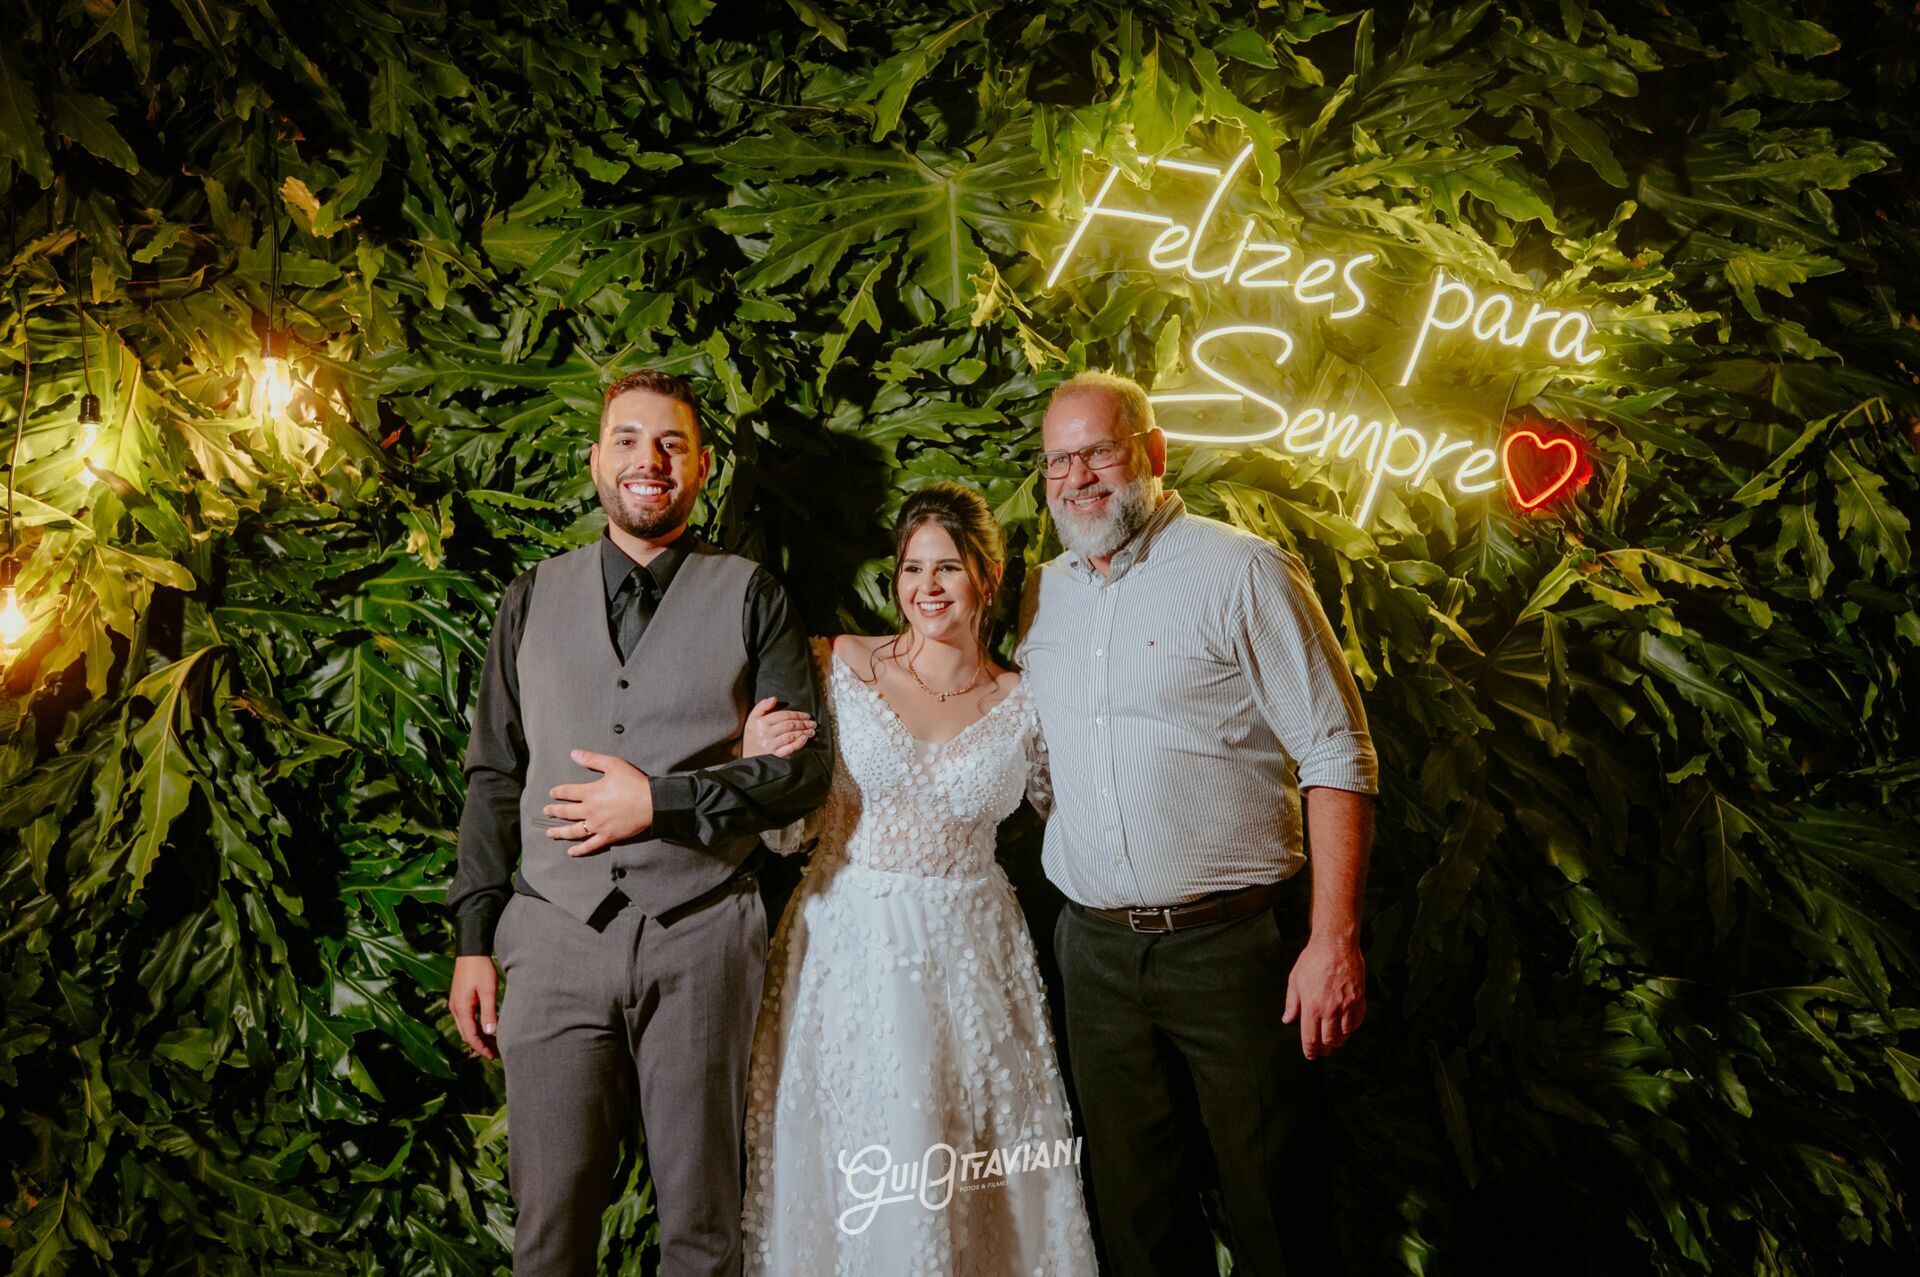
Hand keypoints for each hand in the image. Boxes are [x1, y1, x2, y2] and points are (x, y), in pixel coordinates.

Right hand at [449, 954, 499, 1059]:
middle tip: (496, 1052)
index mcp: (461, 1008)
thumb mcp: (488, 991)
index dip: (482, 1048)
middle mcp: (455, 1008)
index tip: (493, 1056)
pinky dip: (475, 1026)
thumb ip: (489, 1012)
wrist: (471, 951)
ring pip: (466, 1027)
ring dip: (478, 1036)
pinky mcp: (459, 999)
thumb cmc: (481, 969)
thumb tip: (491, 1033)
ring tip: (493, 1042)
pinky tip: (487, 1027)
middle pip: (466, 1034)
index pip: (471, 1036)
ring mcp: (456, 1004)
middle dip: (480, 1045)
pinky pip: (466, 1019)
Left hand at [544, 749, 653, 856]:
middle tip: (546, 811)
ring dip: (560, 832)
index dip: (558, 792)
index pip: (568, 792)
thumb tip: (573, 754)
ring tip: (550, 833)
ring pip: (573, 831)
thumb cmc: (634, 782)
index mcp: (590, 792)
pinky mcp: (608, 837)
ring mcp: (598, 826)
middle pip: (567, 812)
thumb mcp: (613, 765)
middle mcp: (590, 811)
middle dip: (555, 811)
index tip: (552, 793)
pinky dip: (580, 850)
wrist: (652, 802)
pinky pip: (590, 845)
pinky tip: (571, 852)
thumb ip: (592, 759)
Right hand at [743, 695, 816, 757]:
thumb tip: (774, 698)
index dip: (797, 714)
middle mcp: (764, 734)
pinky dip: (798, 744)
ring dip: (803, 733)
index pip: (783, 715)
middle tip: (812, 723)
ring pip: (790, 736)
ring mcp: (769, 746)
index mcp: (760, 722)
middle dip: (803, 723)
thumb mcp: (752, 718)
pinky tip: (805, 740)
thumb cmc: (752, 735)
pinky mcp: (774, 756)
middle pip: (788, 725)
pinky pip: (788, 749)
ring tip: (811, 731)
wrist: (746, 756)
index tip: (806, 715)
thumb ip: (762, 706)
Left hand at [1282, 935, 1365, 1060]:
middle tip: (1322, 1051)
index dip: (1310, 1050)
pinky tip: (1346, 1028)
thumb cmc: (1313, 961)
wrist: (1336, 945)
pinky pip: (1357, 1021)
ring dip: (1338, 1041)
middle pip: (1328, 1039)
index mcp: (1312, 1007)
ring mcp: (1346, 1005)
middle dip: (1324, 1049)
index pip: (1311, 1037)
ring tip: (1334, 1041)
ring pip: (1344, 1034)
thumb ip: (1291, 1003)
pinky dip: (1351, 1029)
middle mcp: (1330, 1010)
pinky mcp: (1358, 999)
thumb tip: (1288, 1020)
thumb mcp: (1295, 981)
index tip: (1311, 1055)